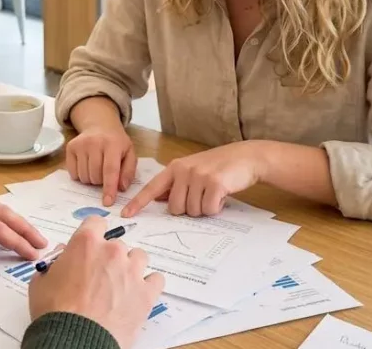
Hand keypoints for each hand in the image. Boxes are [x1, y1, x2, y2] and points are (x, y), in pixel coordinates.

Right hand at [28, 217, 163, 347]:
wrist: (75, 341)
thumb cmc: (55, 312)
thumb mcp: (41, 282)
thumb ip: (54, 263)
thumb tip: (62, 257)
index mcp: (86, 243)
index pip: (96, 222)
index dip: (93, 234)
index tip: (92, 245)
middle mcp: (112, 251)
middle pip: (117, 244)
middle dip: (109, 257)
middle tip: (100, 277)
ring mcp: (132, 271)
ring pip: (139, 257)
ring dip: (131, 267)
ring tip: (120, 286)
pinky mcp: (146, 293)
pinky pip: (156, 279)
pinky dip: (148, 285)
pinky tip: (138, 295)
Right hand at [64, 123, 135, 205]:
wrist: (100, 125)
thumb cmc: (117, 143)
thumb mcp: (129, 153)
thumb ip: (128, 171)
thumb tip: (121, 188)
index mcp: (112, 144)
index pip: (110, 170)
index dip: (109, 188)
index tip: (108, 202)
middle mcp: (94, 142)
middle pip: (95, 176)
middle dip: (101, 182)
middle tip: (105, 174)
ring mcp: (80, 144)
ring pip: (84, 177)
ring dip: (91, 180)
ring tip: (97, 169)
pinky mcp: (70, 147)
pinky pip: (73, 173)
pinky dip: (80, 175)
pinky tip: (87, 165)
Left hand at [122, 141, 266, 217]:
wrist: (246, 157)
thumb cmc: (218, 167)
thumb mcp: (193, 170)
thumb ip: (175, 184)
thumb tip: (157, 199)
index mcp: (175, 167)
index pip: (152, 188)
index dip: (138, 203)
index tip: (125, 214)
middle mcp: (183, 170)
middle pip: (174, 208)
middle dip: (189, 209)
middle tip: (202, 196)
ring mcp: (198, 176)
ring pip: (191, 211)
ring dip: (204, 208)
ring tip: (213, 193)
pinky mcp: (214, 183)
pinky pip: (208, 209)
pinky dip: (216, 207)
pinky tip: (222, 195)